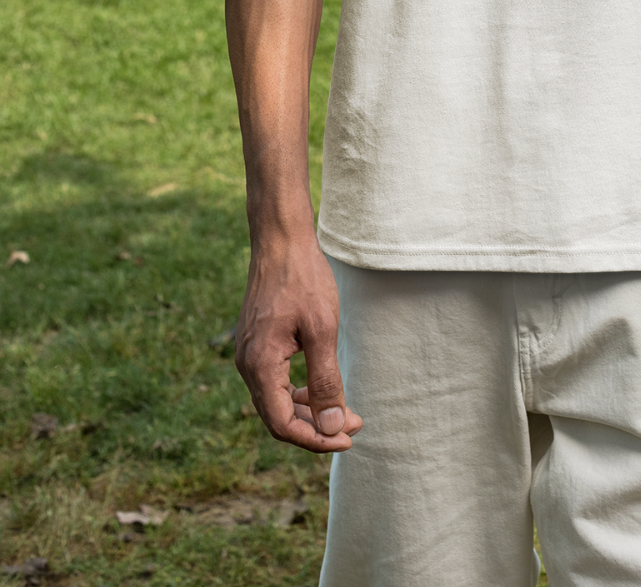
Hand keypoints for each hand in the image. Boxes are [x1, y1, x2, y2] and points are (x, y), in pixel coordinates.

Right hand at [235, 234, 363, 451]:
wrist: (281, 241)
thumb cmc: (303, 280)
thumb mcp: (322, 330)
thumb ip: (325, 381)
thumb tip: (332, 427)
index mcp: (259, 366)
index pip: (283, 424)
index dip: (316, 439)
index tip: (348, 439)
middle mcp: (247, 365)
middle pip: (278, 417)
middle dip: (317, 427)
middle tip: (353, 425)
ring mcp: (249, 354)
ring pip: (276, 401)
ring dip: (308, 411)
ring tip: (343, 411)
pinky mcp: (256, 344)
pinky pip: (274, 382)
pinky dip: (297, 392)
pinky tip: (320, 389)